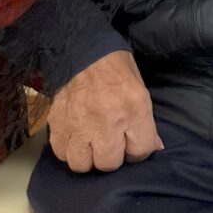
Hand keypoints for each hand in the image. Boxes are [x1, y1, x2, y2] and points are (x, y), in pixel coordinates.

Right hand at [48, 50, 164, 171]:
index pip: (141, 151)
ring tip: (90, 144)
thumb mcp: (140, 90)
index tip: (131, 143)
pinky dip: (68, 149)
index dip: (138, 151)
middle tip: (110, 142)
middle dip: (112, 157)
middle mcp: (106, 119)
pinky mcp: (57, 122)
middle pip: (109, 163)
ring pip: (81, 164)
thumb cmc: (115, 68)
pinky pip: (61, 152)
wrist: (82, 48)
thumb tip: (155, 147)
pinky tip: (75, 137)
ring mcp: (79, 123)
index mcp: (133, 108)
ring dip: (87, 158)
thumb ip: (146, 123)